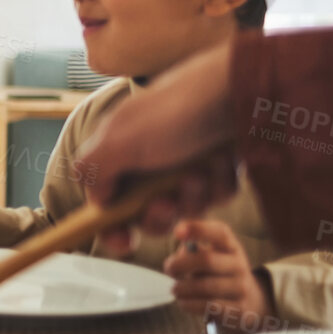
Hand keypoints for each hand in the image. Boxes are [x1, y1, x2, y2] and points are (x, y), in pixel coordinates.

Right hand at [76, 43, 239, 255]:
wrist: (239, 90)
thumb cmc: (175, 110)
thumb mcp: (120, 140)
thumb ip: (93, 171)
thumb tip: (96, 200)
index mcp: (119, 152)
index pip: (104, 200)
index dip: (111, 226)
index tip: (124, 243)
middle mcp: (150, 160)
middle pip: (147, 212)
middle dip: (159, 212)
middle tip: (167, 201)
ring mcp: (186, 163)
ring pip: (186, 206)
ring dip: (194, 195)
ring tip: (201, 168)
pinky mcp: (220, 166)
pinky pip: (217, 195)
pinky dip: (220, 183)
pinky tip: (222, 161)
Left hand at [163, 219, 273, 330]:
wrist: (251, 301)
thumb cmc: (217, 274)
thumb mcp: (210, 257)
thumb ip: (192, 252)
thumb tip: (179, 258)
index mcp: (231, 247)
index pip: (220, 232)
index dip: (198, 229)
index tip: (176, 232)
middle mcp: (239, 265)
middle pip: (207, 260)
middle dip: (180, 265)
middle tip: (169, 270)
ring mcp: (241, 287)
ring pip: (205, 286)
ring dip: (182, 287)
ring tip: (175, 289)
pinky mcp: (238, 309)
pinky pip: (208, 306)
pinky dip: (188, 304)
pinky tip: (183, 301)